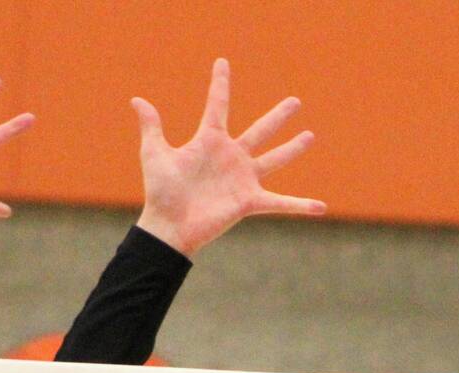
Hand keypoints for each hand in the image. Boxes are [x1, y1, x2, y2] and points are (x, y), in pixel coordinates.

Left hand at [133, 59, 326, 256]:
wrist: (169, 225)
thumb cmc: (161, 191)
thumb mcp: (155, 154)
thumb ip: (152, 127)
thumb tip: (137, 100)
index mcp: (209, 141)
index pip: (217, 105)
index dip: (220, 84)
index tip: (222, 62)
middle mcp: (231, 156)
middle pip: (260, 130)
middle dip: (278, 117)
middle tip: (295, 101)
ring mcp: (243, 178)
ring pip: (274, 159)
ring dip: (293, 149)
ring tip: (310, 136)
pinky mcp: (249, 200)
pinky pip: (280, 202)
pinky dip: (300, 206)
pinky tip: (321, 208)